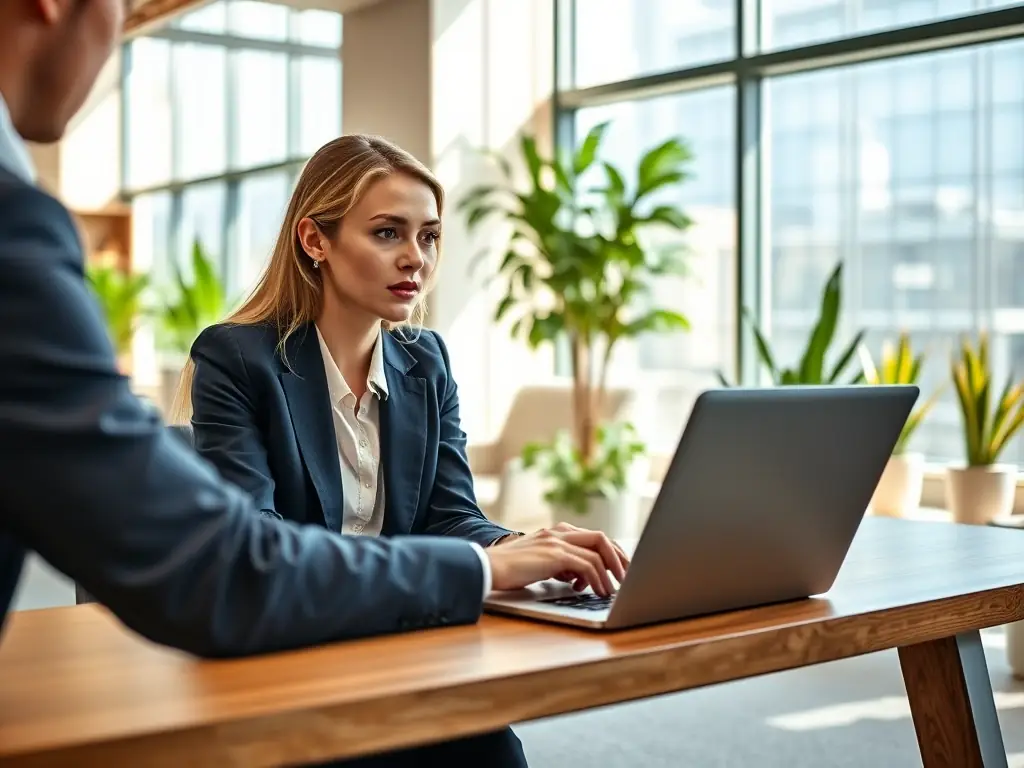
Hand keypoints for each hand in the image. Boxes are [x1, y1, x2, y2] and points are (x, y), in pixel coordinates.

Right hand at [486, 523, 628, 595]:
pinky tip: (597, 591)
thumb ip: (560, 565)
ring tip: (613, 589)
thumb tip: (578, 578)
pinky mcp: (554, 554)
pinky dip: (597, 578)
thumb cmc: (509, 570)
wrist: (487, 567)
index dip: (610, 552)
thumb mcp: (539, 564)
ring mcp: (556, 541)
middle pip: (600, 538)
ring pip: (597, 549)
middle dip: (618, 557)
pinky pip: (587, 564)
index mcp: (555, 533)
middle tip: (626, 576)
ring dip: (611, 570)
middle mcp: (558, 533)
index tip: (620, 568)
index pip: (592, 537)